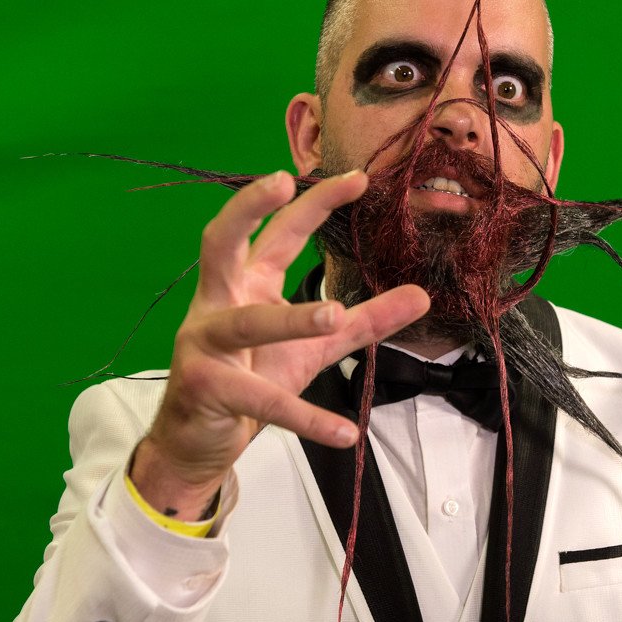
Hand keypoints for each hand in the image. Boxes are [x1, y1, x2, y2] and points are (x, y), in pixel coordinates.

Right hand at [132, 170, 429, 517]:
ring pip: (249, 323)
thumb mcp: (316, 346)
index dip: (314, 202)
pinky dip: (306, 418)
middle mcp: (219, 303)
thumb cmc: (251, 379)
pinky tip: (345, 431)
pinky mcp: (207, 388)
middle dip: (247, 208)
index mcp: (245, 284)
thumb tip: (422, 295)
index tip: (357, 178)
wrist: (199, 442)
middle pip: (223, 243)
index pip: (280, 232)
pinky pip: (262, 401)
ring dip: (291, 318)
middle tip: (282, 181)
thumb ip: (364, 320)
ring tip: (334, 314)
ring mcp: (206, 344)